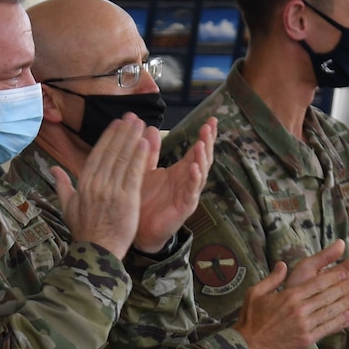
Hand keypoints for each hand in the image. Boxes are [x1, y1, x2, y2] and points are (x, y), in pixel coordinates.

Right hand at [60, 114, 154, 258]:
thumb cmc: (84, 230)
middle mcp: (96, 183)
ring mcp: (111, 190)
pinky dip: (139, 157)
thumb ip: (62, 185)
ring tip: (141, 124)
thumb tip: (53, 169)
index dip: (108, 136)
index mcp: (84, 183)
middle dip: (122, 132)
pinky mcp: (126, 198)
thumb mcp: (67, 206)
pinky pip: (133, 173)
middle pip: (111, 152)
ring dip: (132, 138)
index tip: (117, 123)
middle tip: (132, 116)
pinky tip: (144, 143)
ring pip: (123, 158)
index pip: (97, 154)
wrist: (96, 250)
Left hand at [135, 118, 213, 252]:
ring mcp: (188, 194)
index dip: (205, 136)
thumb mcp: (145, 171)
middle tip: (210, 125)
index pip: (196, 150)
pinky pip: (192, 191)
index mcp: (180, 171)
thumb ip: (150, 152)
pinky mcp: (184, 207)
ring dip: (202, 158)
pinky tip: (194, 167)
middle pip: (203, 158)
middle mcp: (187, 181)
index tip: (211, 119)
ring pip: (201, 173)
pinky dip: (194, 179)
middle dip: (208, 142)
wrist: (138, 229)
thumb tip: (150, 128)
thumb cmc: (144, 201)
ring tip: (202, 143)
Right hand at [232, 241, 348, 348]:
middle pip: (328, 295)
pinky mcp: (307, 339)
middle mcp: (300, 309)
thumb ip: (272, 278)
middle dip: (345, 287)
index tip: (346, 272)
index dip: (335, 277)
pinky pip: (329, 328)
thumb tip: (282, 265)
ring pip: (332, 311)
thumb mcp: (255, 292)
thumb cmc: (250, 319)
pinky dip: (341, 320)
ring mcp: (305, 325)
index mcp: (289, 296)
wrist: (247, 346)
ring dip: (347, 303)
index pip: (318, 283)